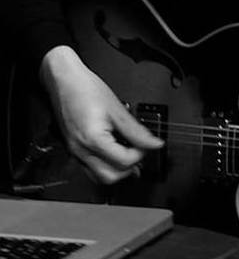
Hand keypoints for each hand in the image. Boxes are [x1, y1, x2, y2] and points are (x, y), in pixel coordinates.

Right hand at [39, 45, 163, 183]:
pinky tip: (115, 150)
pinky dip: (105, 164)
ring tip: (128, 152)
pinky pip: (90, 167)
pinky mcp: (73, 149)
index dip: (141, 154)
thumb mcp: (118, 109)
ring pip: (98, 176)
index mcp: (93, 140)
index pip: (124, 162)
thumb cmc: (87, 90)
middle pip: (110, 177)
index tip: (146, 144)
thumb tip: (155, 143)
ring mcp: (75, 152)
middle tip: (139, 151)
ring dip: (117, 169)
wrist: (65, 81)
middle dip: (129, 168)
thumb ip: (137, 131)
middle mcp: (81, 151)